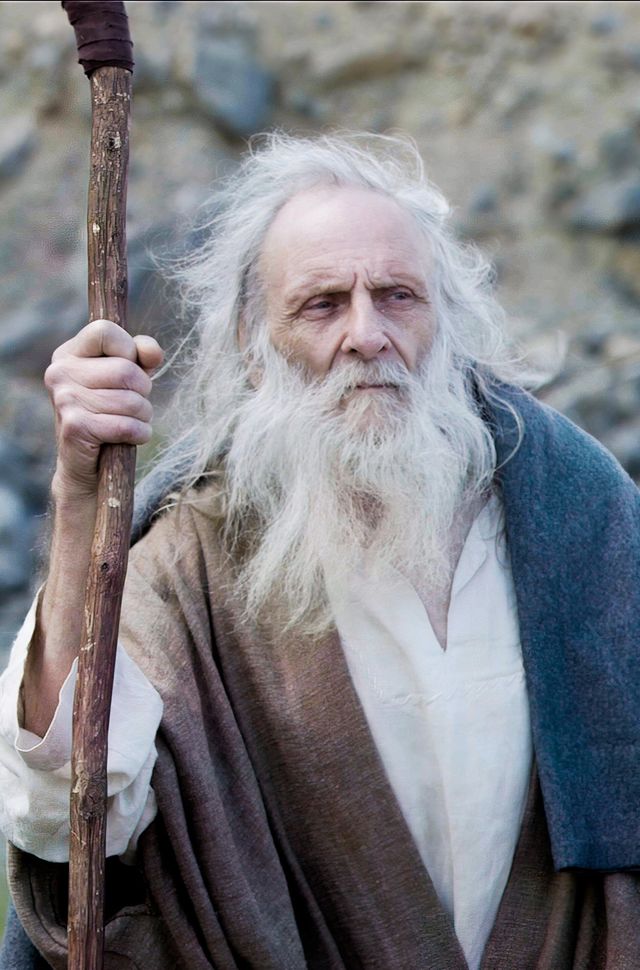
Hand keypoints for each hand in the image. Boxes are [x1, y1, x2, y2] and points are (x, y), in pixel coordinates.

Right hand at [45, 318, 163, 500]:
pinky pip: (126, 425)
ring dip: (143, 416)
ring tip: (130, 422)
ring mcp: (64, 399)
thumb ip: (141, 356)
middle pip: (126, 370)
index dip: (128, 349)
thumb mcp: (127, 379)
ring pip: (131, 400)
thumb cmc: (109, 415)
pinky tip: (131, 438)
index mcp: (69, 354)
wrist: (85, 465)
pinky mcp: (75, 426)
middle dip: (143, 391)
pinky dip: (139, 434)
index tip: (129, 367)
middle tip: (133, 405)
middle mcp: (60, 372)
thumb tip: (151, 351)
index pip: (105, 331)